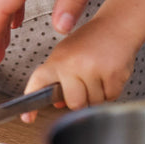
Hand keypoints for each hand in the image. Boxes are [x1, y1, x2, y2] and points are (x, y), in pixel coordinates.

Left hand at [19, 14, 138, 122]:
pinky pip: (110, 98)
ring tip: (98, 74)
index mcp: (58, 60)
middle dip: (81, 100)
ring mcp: (93, 70)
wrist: (116, 25)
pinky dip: (110, 91)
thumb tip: (57, 104)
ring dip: (97, 95)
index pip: (39, 82)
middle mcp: (73, 65)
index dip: (30, 103)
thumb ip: (59, 78)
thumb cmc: (91, 40)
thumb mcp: (67, 54)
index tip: (27, 118)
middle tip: (85, 83)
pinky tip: (108, 75)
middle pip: (74, 103)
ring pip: (93, 103)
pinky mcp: (113, 75)